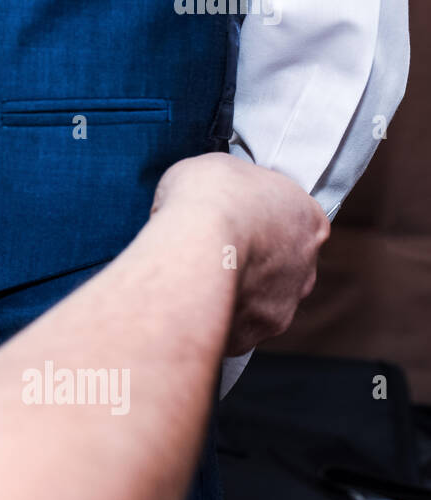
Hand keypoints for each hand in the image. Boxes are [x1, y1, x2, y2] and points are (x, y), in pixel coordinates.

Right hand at [150, 153, 329, 355]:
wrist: (195, 246)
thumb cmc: (207, 197)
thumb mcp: (215, 167)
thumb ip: (228, 187)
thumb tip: (215, 195)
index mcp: (307, 216)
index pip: (290, 219)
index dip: (257, 220)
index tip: (231, 220)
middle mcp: (307, 263)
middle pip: (280, 264)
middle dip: (251, 261)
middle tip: (213, 253)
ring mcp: (285, 302)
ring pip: (260, 300)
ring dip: (235, 293)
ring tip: (195, 281)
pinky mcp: (257, 331)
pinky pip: (236, 327)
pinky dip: (216, 319)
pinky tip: (192, 304)